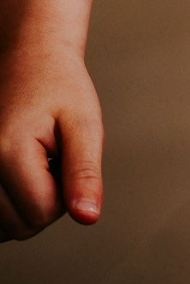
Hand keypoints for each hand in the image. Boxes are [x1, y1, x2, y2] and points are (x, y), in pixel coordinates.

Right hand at [0, 37, 104, 239]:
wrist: (29, 56)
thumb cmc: (59, 84)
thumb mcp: (84, 123)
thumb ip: (84, 173)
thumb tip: (87, 217)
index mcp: (6, 151)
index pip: (41, 213)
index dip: (66, 196)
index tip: (67, 158)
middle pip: (21, 226)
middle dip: (47, 202)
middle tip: (54, 158)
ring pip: (5, 226)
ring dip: (27, 204)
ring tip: (37, 162)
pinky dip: (11, 204)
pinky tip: (21, 172)